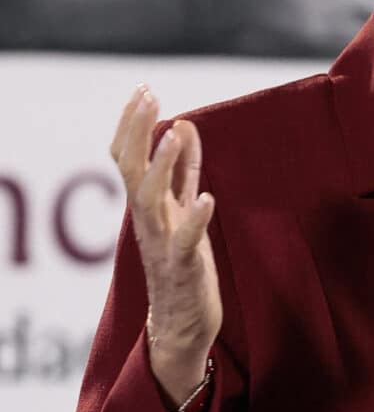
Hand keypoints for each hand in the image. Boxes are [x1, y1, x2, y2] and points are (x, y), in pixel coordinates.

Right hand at [111, 85, 222, 404]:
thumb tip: (182, 124)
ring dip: (161, 166)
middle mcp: (148, 221)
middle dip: (138, 130)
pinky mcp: (184, 268)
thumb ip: (183, 170)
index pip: (127, 156)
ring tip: (173, 135)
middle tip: (149, 95)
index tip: (144, 88)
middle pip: (130, 169)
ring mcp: (162, 244)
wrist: (181, 323)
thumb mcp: (182, 209)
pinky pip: (186, 242)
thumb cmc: (182, 263)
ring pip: (150, 200)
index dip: (133, 122)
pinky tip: (207, 198)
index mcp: (147, 205)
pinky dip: (195, 219)